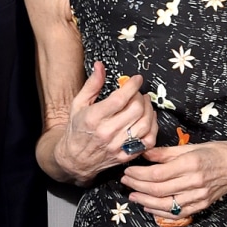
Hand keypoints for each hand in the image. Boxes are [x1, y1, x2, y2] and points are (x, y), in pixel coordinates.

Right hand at [54, 62, 157, 183]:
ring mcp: (118, 146)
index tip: (136, 79)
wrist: (74, 160)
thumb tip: (100, 66)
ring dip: (149, 110)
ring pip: (145, 124)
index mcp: (94, 118)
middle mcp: (107, 132)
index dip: (132, 86)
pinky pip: (148, 141)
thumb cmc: (76, 130)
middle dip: (141, 97)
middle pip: (136, 110)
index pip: (120, 98)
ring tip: (144, 104)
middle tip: (138, 93)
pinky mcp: (125, 155)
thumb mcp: (78, 104)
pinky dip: (152, 128)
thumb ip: (92, 85)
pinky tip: (148, 120)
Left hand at [122, 140, 226, 216]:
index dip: (139, 174)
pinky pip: (177, 213)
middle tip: (125, 182)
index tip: (128, 171)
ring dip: (145, 201)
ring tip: (132, 196)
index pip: (157, 174)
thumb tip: (144, 153)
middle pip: (158, 189)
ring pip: (165, 204)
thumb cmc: (214, 152)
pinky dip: (160, 212)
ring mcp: (198, 196)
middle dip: (137, 186)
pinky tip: (148, 207)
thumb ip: (165, 153)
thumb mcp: (190, 147)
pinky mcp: (201, 206)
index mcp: (190, 164)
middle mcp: (194, 182)